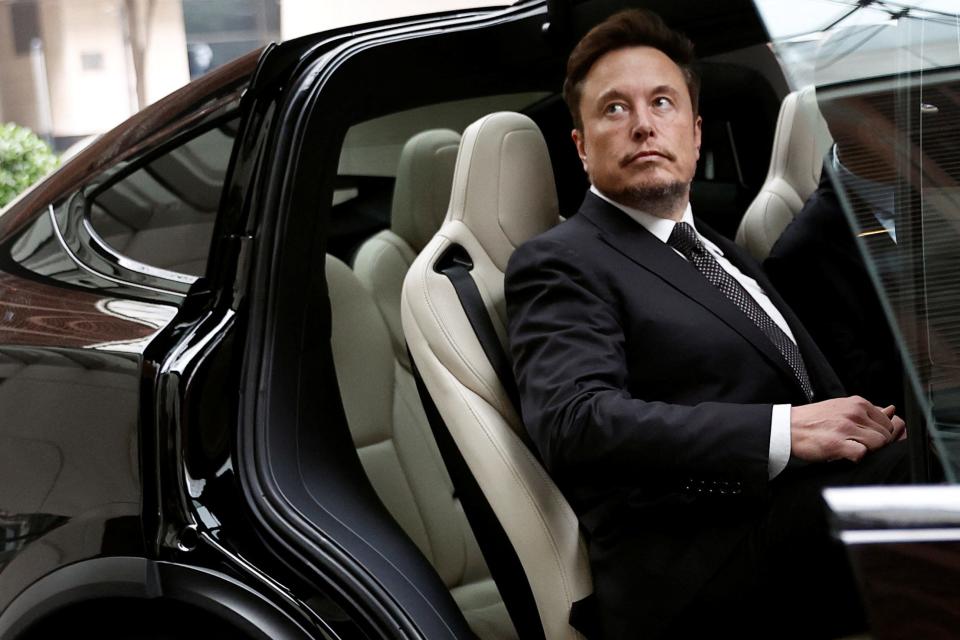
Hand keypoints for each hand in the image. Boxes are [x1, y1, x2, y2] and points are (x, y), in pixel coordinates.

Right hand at [790, 396, 905, 462]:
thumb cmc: (813, 420)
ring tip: (850, 449)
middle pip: (885, 435)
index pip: (888, 422)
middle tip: (857, 445)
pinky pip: (861, 454)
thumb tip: (892, 410)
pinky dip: (855, 458)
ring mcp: (846, 427)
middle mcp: (854, 413)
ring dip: (867, 451)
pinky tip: (844, 454)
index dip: (880, 434)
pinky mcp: (837, 443)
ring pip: (878, 445)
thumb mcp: (841, 407)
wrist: (787, 427)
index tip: (867, 438)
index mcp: (858, 403)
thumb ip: (867, 410)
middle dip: (876, 444)